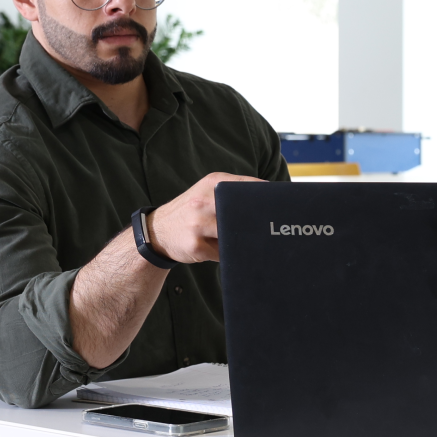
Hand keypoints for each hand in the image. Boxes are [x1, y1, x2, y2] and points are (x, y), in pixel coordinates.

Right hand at [146, 172, 263, 263]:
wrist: (156, 232)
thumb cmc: (190, 211)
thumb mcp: (206, 192)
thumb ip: (233, 192)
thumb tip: (270, 201)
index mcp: (211, 184)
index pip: (247, 186)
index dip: (266, 196)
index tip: (280, 205)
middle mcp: (204, 202)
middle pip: (243, 211)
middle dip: (256, 221)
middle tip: (268, 226)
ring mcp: (198, 224)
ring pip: (235, 234)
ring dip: (243, 239)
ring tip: (247, 240)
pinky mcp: (196, 246)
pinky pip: (225, 252)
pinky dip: (230, 253)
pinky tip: (226, 250)